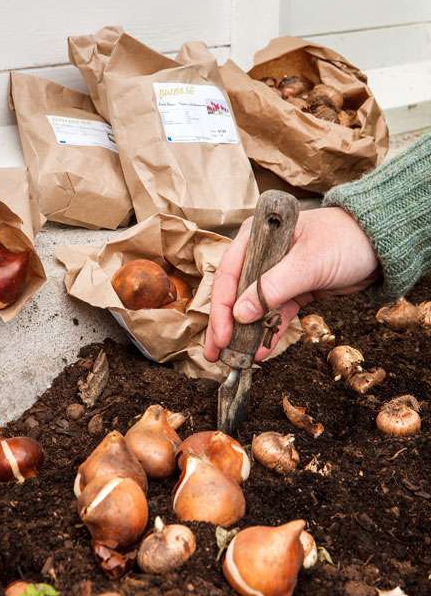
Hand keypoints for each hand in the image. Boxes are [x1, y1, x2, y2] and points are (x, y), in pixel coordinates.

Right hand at [204, 207, 379, 362]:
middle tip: (215, 353)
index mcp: (256, 237)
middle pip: (234, 293)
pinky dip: (267, 333)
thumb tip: (239, 314)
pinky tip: (260, 351)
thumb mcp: (308, 263)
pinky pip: (273, 315)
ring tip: (234, 358)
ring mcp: (274, 274)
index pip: (228, 275)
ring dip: (244, 334)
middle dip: (224, 325)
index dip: (222, 307)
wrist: (381, 246)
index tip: (221, 334)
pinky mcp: (291, 290)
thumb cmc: (345, 240)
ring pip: (251, 308)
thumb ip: (272, 288)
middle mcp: (259, 255)